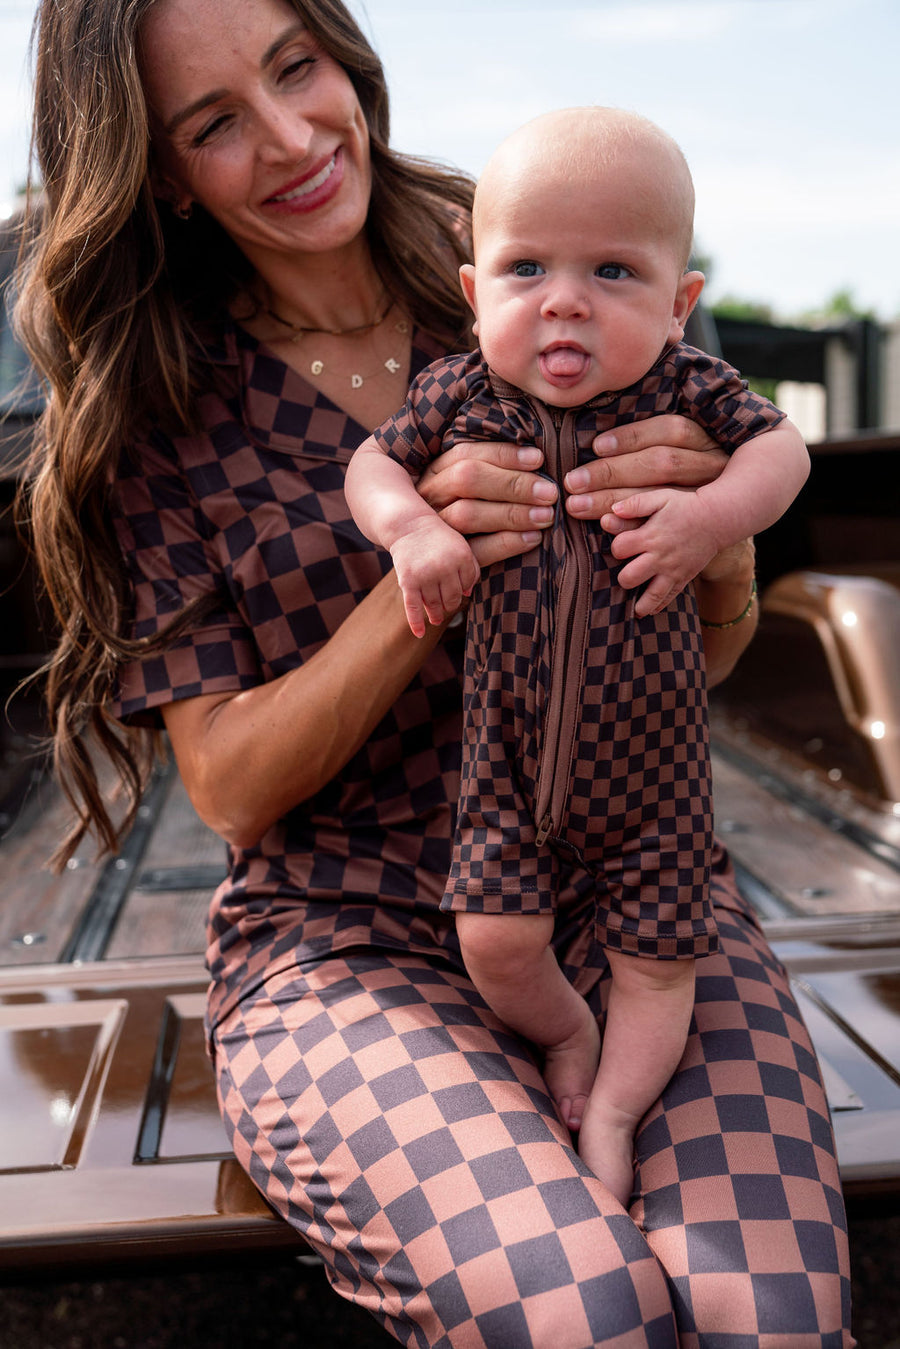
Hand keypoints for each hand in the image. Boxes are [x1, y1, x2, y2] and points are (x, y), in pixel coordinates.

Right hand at [389, 516, 479, 637]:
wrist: (409, 525)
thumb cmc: (438, 537)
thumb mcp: (460, 546)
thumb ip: (470, 567)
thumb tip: (467, 594)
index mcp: (462, 557)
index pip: (467, 586)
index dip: (462, 590)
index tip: (457, 589)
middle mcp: (445, 567)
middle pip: (452, 599)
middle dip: (449, 605)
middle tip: (446, 607)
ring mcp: (425, 575)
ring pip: (434, 605)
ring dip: (435, 614)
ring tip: (436, 618)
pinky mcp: (408, 581)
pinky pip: (413, 607)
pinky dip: (416, 622)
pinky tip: (419, 633)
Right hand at [417, 440, 556, 566]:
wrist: (447, 564)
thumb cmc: (476, 507)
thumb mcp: (475, 483)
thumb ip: (495, 470)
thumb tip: (537, 458)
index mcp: (436, 471)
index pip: (466, 454)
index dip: (504, 455)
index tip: (538, 460)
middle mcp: (430, 496)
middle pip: (466, 480)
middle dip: (512, 484)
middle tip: (549, 493)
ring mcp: (436, 529)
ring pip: (467, 515)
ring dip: (512, 514)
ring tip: (546, 516)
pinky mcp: (449, 559)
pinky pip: (474, 551)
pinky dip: (506, 544)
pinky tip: (533, 538)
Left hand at [564, 415, 726, 521]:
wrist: (727, 519)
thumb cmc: (690, 478)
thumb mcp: (681, 451)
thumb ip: (648, 443)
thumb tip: (598, 442)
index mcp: (709, 440)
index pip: (672, 430)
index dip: (633, 436)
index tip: (596, 445)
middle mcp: (713, 466)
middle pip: (661, 464)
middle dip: (612, 472)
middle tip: (574, 482)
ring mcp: (711, 496)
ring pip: (660, 497)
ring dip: (614, 501)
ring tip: (578, 506)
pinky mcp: (699, 525)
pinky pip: (663, 530)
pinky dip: (633, 530)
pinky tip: (606, 531)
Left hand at [601, 487, 722, 615]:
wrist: (716, 518)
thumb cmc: (684, 506)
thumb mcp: (660, 497)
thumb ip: (636, 503)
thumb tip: (613, 510)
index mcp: (650, 537)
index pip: (619, 549)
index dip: (616, 547)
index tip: (622, 545)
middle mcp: (660, 558)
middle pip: (629, 578)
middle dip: (622, 577)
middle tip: (626, 572)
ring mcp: (672, 571)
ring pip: (650, 597)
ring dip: (638, 603)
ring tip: (632, 607)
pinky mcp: (683, 579)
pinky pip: (668, 599)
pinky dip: (656, 607)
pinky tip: (648, 610)